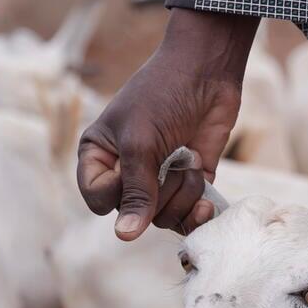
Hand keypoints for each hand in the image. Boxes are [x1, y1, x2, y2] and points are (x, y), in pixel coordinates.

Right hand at [78, 8, 258, 239]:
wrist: (207, 71)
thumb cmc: (162, 96)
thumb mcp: (141, 142)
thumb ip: (136, 190)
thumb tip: (125, 236)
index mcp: (100, 157)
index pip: (100, 201)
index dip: (119, 196)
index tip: (138, 170)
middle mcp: (128, 171)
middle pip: (136, 213)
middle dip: (159, 194)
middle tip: (173, 163)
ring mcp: (161, 177)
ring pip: (164, 217)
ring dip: (182, 196)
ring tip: (190, 165)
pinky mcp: (191, 180)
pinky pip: (189, 214)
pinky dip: (197, 213)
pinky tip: (205, 205)